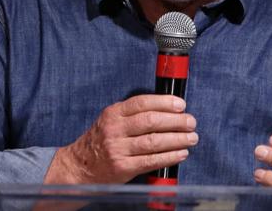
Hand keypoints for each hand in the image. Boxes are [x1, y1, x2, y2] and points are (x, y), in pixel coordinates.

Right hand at [44, 95, 197, 184]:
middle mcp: (114, 130)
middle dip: (176, 121)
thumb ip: (133, 114)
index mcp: (113, 114)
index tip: (181, 105)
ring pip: (154, 141)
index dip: (165, 102)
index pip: (142, 103)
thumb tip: (167, 110)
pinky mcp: (123, 167)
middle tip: (191, 122)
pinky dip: (169, 156)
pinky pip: (151, 160)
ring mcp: (118, 149)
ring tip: (191, 138)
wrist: (80, 167)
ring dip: (177, 139)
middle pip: (151, 121)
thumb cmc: (101, 142)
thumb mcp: (111, 120)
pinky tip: (181, 153)